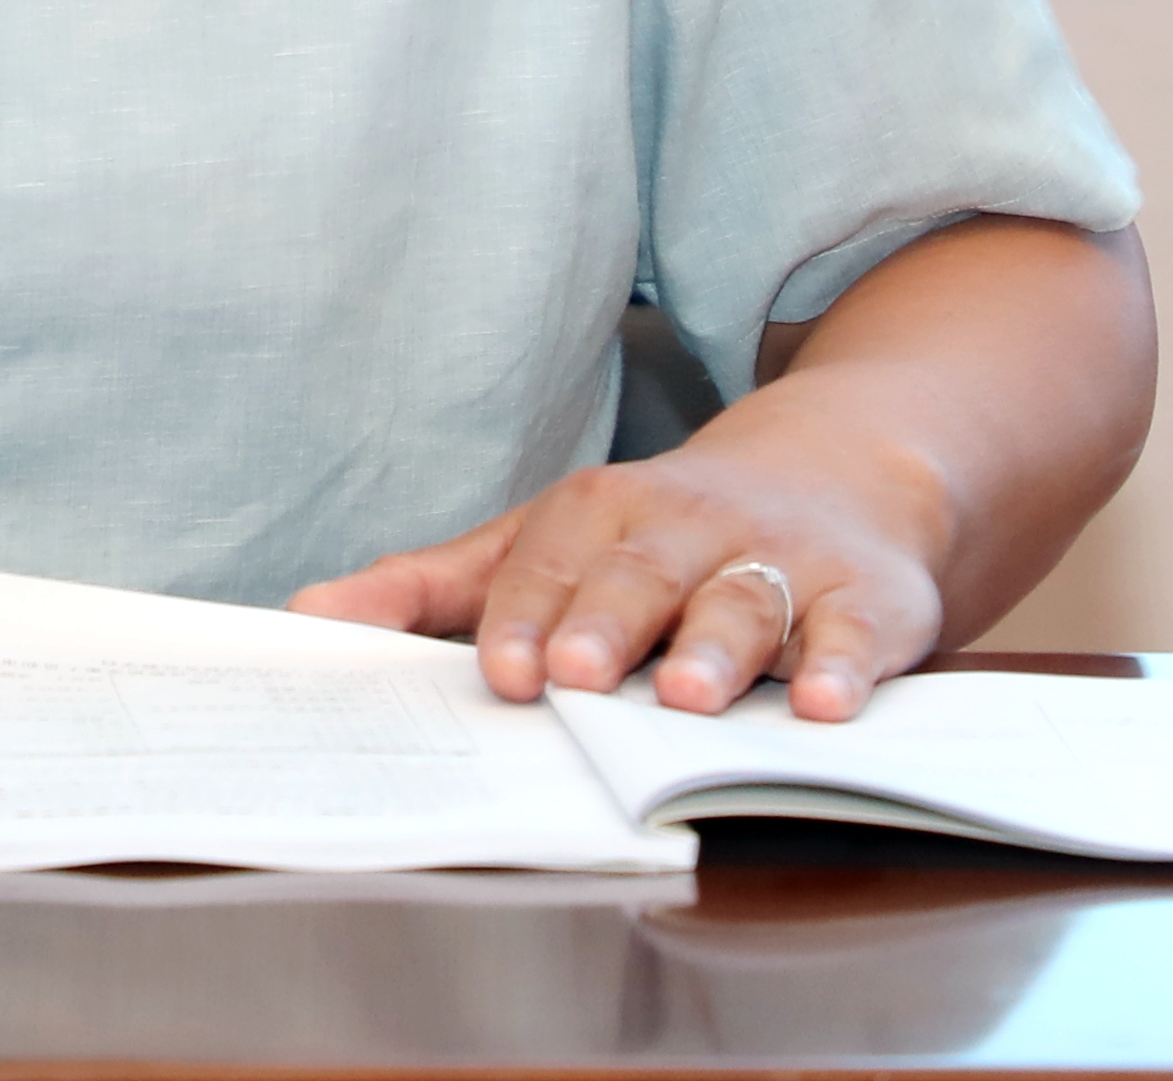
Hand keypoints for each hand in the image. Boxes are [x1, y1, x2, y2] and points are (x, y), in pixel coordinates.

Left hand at [290, 408, 950, 719]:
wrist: (841, 471)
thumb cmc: (657, 535)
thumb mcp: (541, 543)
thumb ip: (432, 588)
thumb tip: (306, 621)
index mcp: (599, 515)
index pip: (548, 566)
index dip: (524, 619)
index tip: (501, 673)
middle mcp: (688, 529)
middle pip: (641, 576)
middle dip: (607, 624)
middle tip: (575, 679)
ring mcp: (780, 560)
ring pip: (742, 603)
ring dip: (716, 647)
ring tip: (689, 694)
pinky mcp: (866, 599)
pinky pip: (853, 633)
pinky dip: (841, 665)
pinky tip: (820, 702)